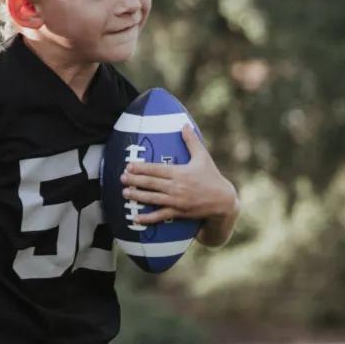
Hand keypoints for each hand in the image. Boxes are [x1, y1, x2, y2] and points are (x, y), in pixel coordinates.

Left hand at [120, 124, 237, 224]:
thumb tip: (185, 124)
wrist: (222, 200)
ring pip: (152, 198)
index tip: (129, 166)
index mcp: (180, 172)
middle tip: (121, 178)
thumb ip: (191, 141)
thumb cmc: (211, 176)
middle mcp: (176, 186)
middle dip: (134, 180)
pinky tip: (136, 219)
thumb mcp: (203, 156)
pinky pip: (160, 215)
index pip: (156, 169)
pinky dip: (148, 218)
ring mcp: (176, 200)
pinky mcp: (178, 212)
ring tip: (125, 193)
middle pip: (151, 183)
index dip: (141, 168)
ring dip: (137, 196)